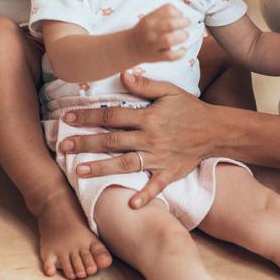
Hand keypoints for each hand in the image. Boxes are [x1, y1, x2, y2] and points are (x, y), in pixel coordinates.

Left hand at [58, 72, 215, 209]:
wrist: (216, 130)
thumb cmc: (190, 108)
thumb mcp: (170, 91)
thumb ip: (145, 85)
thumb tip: (123, 74)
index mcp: (148, 117)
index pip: (112, 116)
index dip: (88, 116)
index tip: (68, 118)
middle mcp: (150, 138)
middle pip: (112, 141)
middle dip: (86, 143)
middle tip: (63, 147)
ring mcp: (160, 157)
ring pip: (126, 164)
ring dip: (102, 168)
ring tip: (79, 171)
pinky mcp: (170, 172)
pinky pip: (156, 186)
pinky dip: (144, 196)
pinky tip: (130, 205)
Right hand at [126, 3, 189, 63]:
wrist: (129, 47)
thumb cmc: (143, 31)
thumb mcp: (148, 18)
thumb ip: (162, 14)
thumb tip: (181, 14)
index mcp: (149, 19)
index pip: (168, 10)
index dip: (178, 12)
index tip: (181, 16)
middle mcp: (151, 31)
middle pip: (170, 24)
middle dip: (183, 22)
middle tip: (187, 23)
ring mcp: (153, 45)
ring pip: (169, 40)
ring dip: (181, 36)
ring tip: (185, 35)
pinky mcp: (156, 57)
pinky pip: (170, 56)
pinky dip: (180, 53)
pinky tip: (183, 50)